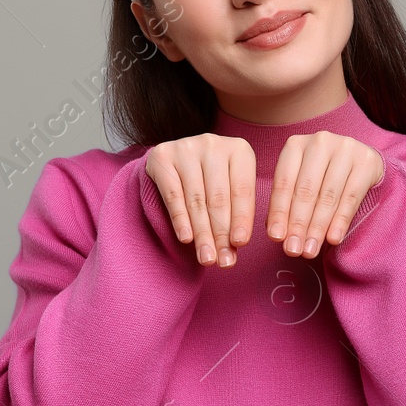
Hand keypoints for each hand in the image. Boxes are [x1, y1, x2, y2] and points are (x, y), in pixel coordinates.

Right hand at [144, 133, 256, 266]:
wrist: (176, 161)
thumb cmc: (212, 181)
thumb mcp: (231, 190)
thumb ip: (235, 215)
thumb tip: (234, 249)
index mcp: (240, 149)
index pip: (242, 191)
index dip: (241, 219)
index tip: (240, 245)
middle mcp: (214, 144)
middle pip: (218, 197)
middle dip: (220, 233)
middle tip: (222, 261)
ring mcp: (187, 148)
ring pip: (196, 199)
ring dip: (202, 233)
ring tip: (206, 258)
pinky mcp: (162, 156)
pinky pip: (173, 194)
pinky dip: (180, 219)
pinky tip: (186, 238)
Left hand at [267, 132, 383, 258]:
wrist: (362, 162)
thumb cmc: (324, 176)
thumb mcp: (302, 182)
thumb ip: (288, 203)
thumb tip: (277, 233)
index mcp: (295, 145)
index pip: (284, 182)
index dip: (279, 212)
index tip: (276, 238)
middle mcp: (319, 142)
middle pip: (306, 189)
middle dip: (298, 224)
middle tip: (293, 250)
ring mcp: (345, 148)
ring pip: (328, 195)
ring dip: (318, 227)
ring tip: (310, 250)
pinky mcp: (366, 161)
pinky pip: (351, 196)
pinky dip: (341, 220)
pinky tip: (333, 239)